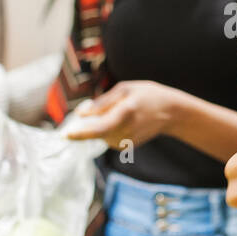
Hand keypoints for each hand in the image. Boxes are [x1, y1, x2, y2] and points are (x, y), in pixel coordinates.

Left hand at [64, 80, 180, 147]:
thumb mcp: (125, 89)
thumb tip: (80, 113)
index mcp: (125, 113)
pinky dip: (108, 129)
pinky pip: (109, 138)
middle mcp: (126, 131)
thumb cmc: (147, 95)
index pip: (98, 128)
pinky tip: (121, 120)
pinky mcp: (128, 146)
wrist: (171, 112)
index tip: (65, 135)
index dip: (81, 133)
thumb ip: (102, 103)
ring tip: (117, 112)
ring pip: (101, 136)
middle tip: (91, 110)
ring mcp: (128, 141)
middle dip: (88, 124)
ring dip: (100, 126)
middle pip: (96, 132)